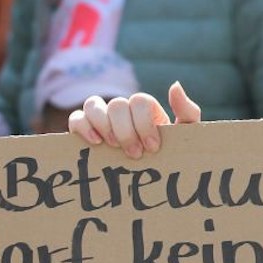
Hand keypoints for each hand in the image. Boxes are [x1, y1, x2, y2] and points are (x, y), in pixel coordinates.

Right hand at [68, 81, 203, 157]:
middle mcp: (122, 109)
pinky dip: (82, 127)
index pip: (139, 101)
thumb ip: (187, 110)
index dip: (144, 123)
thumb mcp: (186, 135)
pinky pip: (76, 119)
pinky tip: (95, 144)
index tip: (153, 148)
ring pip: (92, 104)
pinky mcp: (85, 131)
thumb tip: (174, 85)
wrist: (154, 177)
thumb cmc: (170, 154)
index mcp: (144, 108)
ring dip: (103, 125)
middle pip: (116, 104)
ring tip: (112, 146)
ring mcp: (102, 118)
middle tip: (135, 154)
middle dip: (125, 130)